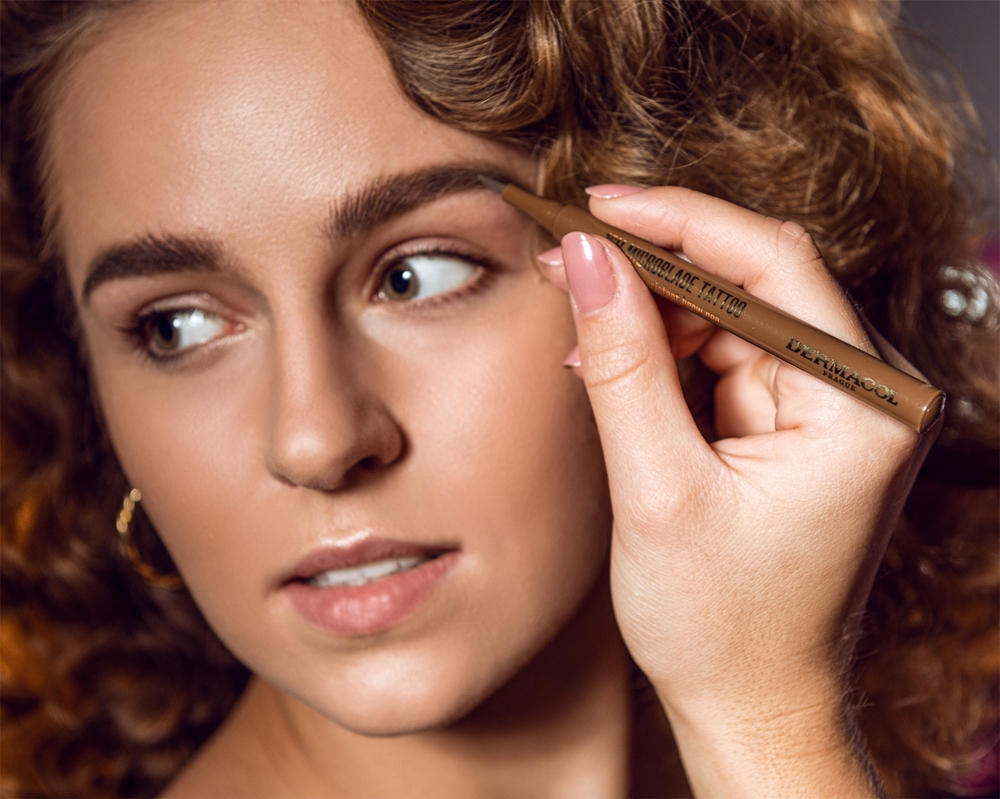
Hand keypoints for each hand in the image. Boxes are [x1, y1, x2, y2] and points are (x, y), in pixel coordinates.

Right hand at [555, 186, 936, 795]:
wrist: (749, 702)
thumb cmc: (720, 623)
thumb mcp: (658, 490)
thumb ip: (624, 364)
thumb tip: (589, 259)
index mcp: (864, 409)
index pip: (775, 266)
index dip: (680, 223)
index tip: (599, 206)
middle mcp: (862, 396)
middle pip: (753, 281)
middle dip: (653, 264)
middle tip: (569, 251)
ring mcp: (828, 408)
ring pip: (730, 313)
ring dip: (649, 308)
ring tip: (576, 313)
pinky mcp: (791, 424)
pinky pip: (723, 356)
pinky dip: (662, 351)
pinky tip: (606, 357)